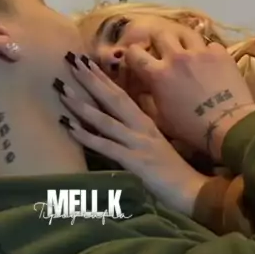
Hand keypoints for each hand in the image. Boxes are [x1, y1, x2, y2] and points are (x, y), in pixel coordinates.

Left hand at [57, 55, 208, 215]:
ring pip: (106, 119)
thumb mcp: (152, 144)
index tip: (86, 62)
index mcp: (145, 122)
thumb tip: (115, 123)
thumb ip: (136, 132)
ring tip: (63, 91)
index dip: (103, 78)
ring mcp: (138, 143)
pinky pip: (106, 146)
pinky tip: (70, 127)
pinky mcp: (134, 161)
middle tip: (72, 63)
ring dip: (83, 105)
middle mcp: (141, 126)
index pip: (121, 94)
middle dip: (91, 80)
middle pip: (113, 98)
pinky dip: (87, 136)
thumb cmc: (171, 170)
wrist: (191, 190)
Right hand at [125, 35, 254, 161]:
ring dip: (181, 40)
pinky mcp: (220, 53)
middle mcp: (176, 57)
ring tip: (184, 47)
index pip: (134, 53)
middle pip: (160, 33)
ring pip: (185, 32)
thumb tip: (142, 90)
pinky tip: (209, 60)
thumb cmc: (190, 127)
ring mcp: (200, 52)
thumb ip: (147, 102)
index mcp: (158, 74)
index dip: (132, 54)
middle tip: (160, 48)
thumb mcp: (160, 120)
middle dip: (157, 40)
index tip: (136, 60)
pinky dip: (206, 51)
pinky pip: (209, 44)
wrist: (229, 124)